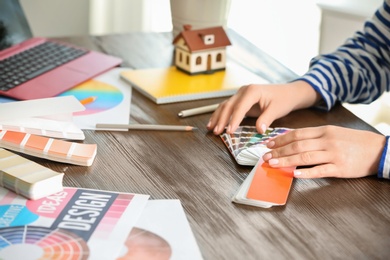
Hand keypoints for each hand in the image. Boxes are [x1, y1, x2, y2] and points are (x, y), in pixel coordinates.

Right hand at [207, 80, 319, 134]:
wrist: (288, 92)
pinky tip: (215, 123)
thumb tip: (259, 130)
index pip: (240, 107)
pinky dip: (221, 115)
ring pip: (225, 105)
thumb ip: (266, 119)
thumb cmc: (283, 99)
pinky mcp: (240, 99)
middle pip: (228, 106)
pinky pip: (228, 107)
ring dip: (217, 117)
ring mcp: (240, 94)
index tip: (229, 131)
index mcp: (252, 91)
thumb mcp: (277, 109)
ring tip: (211, 129)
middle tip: (216, 132)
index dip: (233, 120)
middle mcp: (244, 91)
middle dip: (221, 119)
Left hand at [262, 125, 385, 177]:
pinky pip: (320, 170)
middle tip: (265, 156)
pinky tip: (293, 174)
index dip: (280, 139)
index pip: (297, 134)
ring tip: (273, 164)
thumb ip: (315, 136)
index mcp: (324, 131)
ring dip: (286, 161)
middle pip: (297, 145)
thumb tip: (293, 141)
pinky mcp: (340, 168)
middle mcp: (327, 141)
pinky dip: (305, 172)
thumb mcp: (334, 133)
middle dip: (279, 151)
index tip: (268, 144)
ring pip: (304, 157)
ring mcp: (333, 154)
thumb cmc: (354, 141)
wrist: (378, 149)